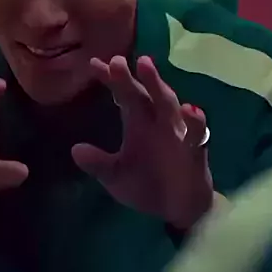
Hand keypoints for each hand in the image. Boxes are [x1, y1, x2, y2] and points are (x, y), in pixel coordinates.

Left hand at [72, 56, 212, 228]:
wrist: (177, 211)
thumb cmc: (147, 184)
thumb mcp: (116, 176)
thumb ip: (99, 164)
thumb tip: (75, 150)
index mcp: (137, 122)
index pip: (122, 94)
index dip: (111, 79)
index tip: (94, 63)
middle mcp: (156, 121)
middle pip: (143, 93)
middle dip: (131, 76)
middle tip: (116, 60)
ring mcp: (177, 133)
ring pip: (167, 104)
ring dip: (157, 86)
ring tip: (146, 67)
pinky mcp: (195, 150)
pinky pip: (197, 134)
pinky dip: (195, 122)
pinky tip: (189, 110)